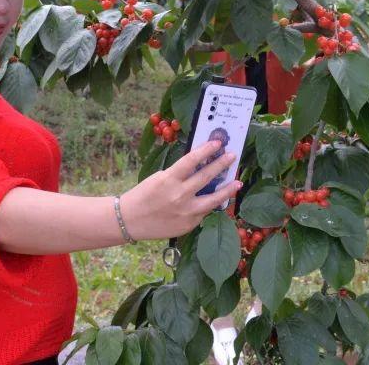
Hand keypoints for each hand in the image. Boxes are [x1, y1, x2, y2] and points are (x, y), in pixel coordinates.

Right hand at [118, 140, 241, 241]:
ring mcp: (186, 212)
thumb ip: (179, 174)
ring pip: (213, 199)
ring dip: (227, 189)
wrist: (130, 220)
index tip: (217, 143)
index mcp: (169, 179)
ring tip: (238, 182)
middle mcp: (179, 195)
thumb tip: (200, 166)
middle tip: (232, 156)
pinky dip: (210, 205)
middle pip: (206, 177)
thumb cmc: (144, 195)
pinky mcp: (189, 224)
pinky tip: (218, 199)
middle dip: (221, 165)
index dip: (206, 150)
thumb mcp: (159, 178)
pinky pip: (204, 212)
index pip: (192, 160)